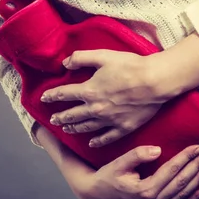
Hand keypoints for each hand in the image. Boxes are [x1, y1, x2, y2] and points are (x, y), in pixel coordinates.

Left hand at [41, 49, 176, 147]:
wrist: (155, 81)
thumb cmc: (130, 66)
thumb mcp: (103, 56)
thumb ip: (82, 58)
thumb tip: (65, 62)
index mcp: (89, 90)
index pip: (64, 94)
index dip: (52, 96)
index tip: (44, 98)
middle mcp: (95, 108)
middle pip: (72, 115)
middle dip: (60, 117)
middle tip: (52, 119)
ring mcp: (109, 120)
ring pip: (86, 127)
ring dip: (74, 128)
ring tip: (66, 129)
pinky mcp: (123, 127)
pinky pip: (106, 137)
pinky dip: (97, 141)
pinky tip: (91, 143)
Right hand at [73, 144, 198, 198]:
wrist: (98, 196)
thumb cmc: (108, 177)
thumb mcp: (119, 162)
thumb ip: (138, 155)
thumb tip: (157, 150)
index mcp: (145, 190)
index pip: (171, 170)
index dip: (186, 157)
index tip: (198, 147)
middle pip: (181, 183)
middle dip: (196, 167)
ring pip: (182, 195)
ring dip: (198, 181)